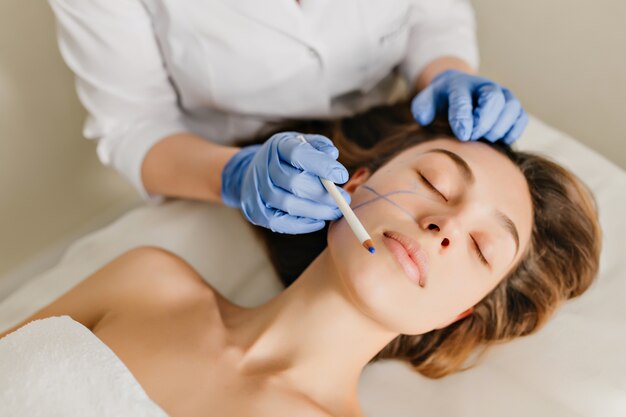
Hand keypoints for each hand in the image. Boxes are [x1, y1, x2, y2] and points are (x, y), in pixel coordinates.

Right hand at [221, 132, 350, 233]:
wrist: (253, 172)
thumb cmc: (286, 158)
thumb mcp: (301, 143)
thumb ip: (318, 146)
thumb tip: (332, 155)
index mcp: (278, 146)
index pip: (298, 153)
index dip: (322, 165)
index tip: (342, 176)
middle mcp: (263, 167)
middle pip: (294, 182)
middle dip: (324, 193)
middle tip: (344, 199)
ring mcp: (256, 190)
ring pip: (288, 204)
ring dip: (317, 211)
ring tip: (335, 212)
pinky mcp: (255, 211)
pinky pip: (279, 222)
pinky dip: (302, 224)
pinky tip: (318, 221)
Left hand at [411, 69, 528, 143]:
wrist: (459, 92)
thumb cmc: (441, 101)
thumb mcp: (426, 101)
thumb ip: (422, 108)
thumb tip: (424, 118)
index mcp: (460, 84)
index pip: (463, 98)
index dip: (463, 117)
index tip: (463, 135)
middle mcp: (485, 86)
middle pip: (494, 100)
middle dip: (484, 122)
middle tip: (472, 137)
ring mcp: (502, 95)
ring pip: (512, 108)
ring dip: (499, 128)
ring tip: (485, 138)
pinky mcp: (513, 108)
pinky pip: (521, 119)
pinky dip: (513, 131)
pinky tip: (500, 140)